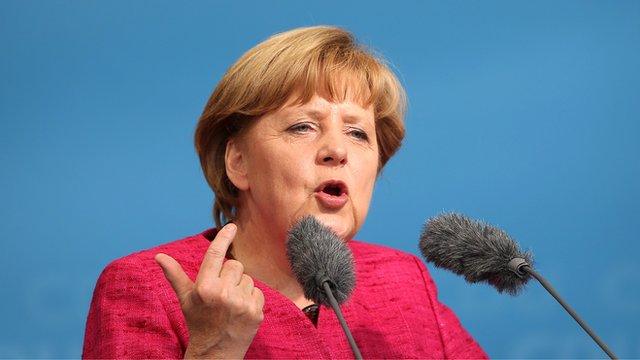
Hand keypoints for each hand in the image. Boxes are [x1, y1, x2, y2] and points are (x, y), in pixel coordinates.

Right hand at [155, 223, 264, 358]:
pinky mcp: (256, 312)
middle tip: (221, 292)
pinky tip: (240, 311)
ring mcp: (242, 303)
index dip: (224, 238)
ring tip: (230, 304)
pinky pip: (258, 291)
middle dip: (229, 275)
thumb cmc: (199, 322)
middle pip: (235, 265)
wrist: (216, 353)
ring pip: (248, 278)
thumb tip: (159, 256)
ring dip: (240, 287)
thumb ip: (175, 275)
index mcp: (205, 288)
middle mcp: (224, 294)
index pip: (216, 255)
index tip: (232, 226)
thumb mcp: (186, 299)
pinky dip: (251, 298)